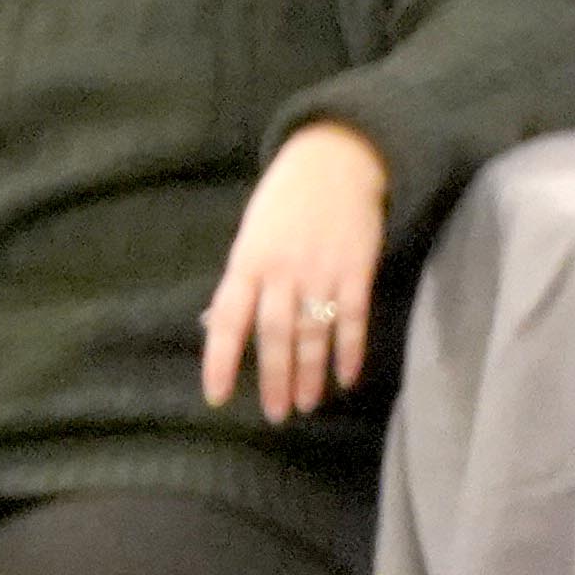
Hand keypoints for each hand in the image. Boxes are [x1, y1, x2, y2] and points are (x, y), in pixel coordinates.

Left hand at [201, 121, 393, 423]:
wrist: (336, 160)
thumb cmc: (283, 203)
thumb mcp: (251, 236)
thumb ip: (241, 282)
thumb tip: (217, 327)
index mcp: (247, 261)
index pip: (227, 318)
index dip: (219, 360)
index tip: (216, 396)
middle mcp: (282, 270)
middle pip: (275, 334)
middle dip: (274, 378)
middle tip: (276, 414)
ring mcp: (322, 270)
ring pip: (314, 332)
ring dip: (310, 373)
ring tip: (306, 404)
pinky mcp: (358, 269)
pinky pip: (353, 318)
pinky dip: (350, 350)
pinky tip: (345, 378)